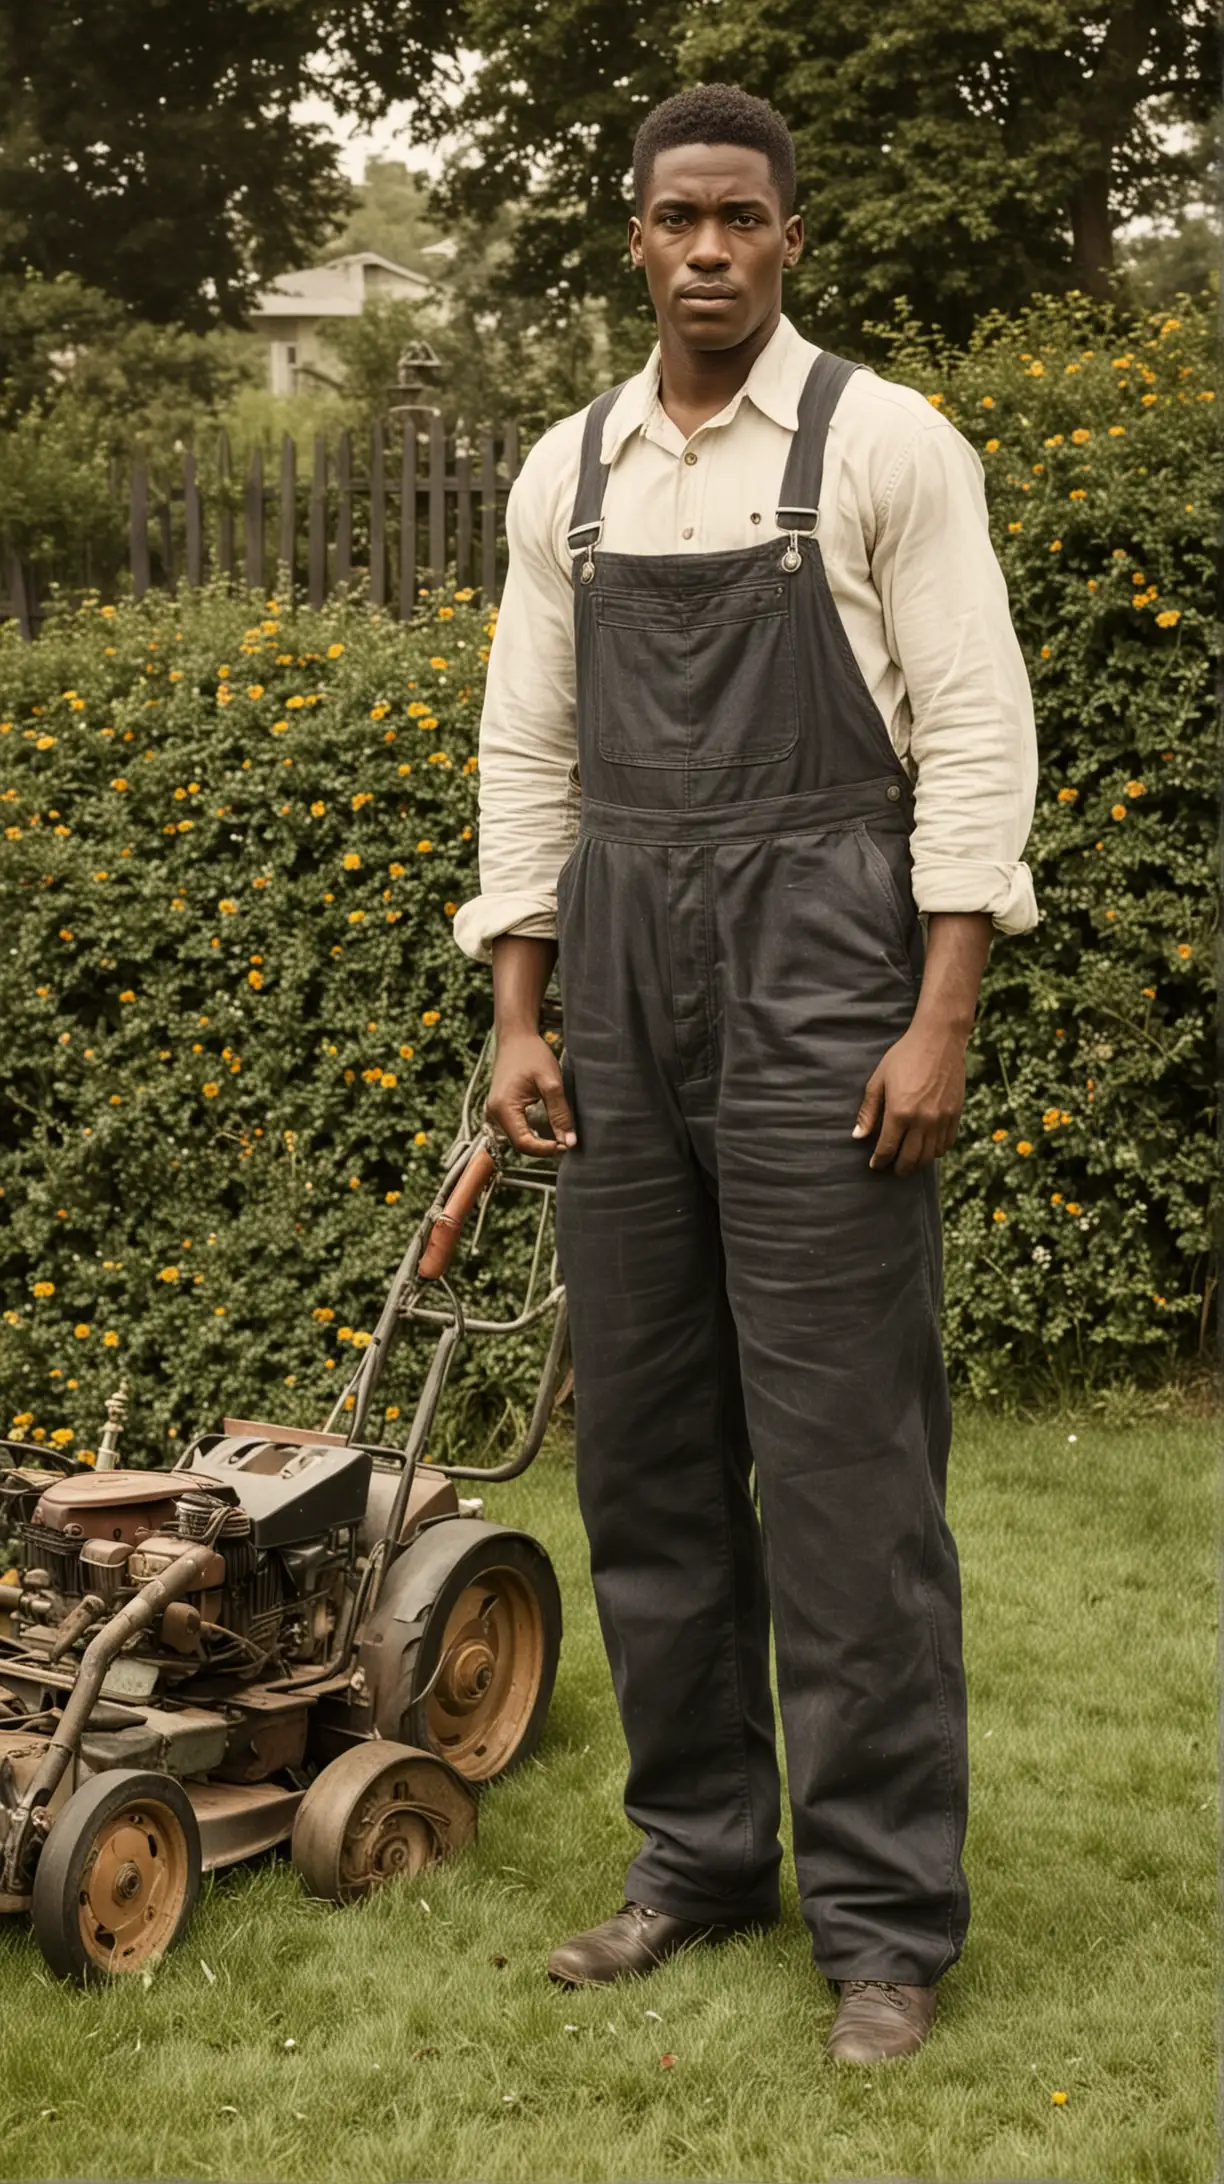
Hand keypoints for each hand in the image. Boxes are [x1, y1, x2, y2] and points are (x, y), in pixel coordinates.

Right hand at [486, 1028, 576, 1157]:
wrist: (516, 1037)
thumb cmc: (532, 1054)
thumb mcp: (551, 1083)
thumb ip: (560, 1113)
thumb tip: (568, 1141)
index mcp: (503, 1107)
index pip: (523, 1142)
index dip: (545, 1149)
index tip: (565, 1145)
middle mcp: (494, 1113)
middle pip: (519, 1143)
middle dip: (543, 1147)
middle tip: (565, 1142)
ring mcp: (495, 1111)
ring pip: (517, 1138)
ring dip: (538, 1142)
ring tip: (559, 1136)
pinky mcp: (500, 1108)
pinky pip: (516, 1129)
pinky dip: (532, 1133)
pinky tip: (548, 1129)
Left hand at [853, 1022, 967, 1175]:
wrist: (939, 1039)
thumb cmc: (904, 1056)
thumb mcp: (879, 1080)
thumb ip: (868, 1111)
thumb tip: (858, 1136)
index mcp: (899, 1112)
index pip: (887, 1149)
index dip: (879, 1161)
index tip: (875, 1164)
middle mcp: (922, 1121)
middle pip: (910, 1159)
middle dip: (899, 1168)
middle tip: (892, 1168)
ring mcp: (941, 1119)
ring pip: (929, 1156)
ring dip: (917, 1163)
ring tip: (909, 1161)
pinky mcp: (955, 1115)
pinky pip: (945, 1145)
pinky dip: (935, 1152)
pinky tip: (927, 1148)